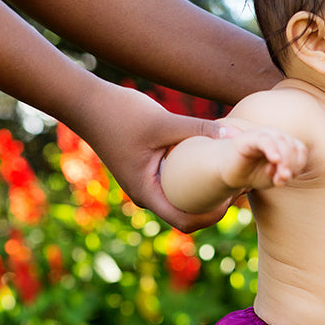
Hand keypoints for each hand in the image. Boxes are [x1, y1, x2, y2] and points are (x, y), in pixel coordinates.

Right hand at [69, 86, 235, 232]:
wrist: (84, 102)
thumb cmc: (119, 112)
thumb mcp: (163, 121)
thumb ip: (199, 129)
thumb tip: (237, 135)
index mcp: (147, 193)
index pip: (186, 222)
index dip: (214, 215)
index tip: (233, 195)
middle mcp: (147, 194)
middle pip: (188, 214)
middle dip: (216, 204)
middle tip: (240, 184)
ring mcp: (147, 184)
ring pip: (183, 200)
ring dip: (207, 193)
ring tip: (231, 172)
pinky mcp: (148, 172)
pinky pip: (177, 185)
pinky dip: (196, 180)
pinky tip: (212, 159)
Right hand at [217, 127, 307, 190]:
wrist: (227, 172)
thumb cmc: (252, 173)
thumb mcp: (271, 178)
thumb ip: (282, 176)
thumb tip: (286, 175)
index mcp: (284, 144)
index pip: (300, 150)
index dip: (298, 165)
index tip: (287, 179)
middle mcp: (275, 136)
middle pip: (293, 146)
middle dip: (292, 165)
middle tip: (283, 180)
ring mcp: (262, 135)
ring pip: (281, 141)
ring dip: (285, 159)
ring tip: (281, 176)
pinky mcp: (249, 137)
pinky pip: (264, 139)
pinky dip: (272, 149)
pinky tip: (274, 160)